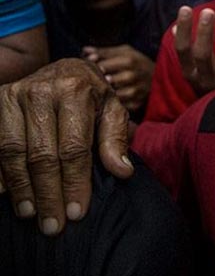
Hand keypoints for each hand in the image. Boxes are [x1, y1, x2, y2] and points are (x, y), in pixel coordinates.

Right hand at [0, 59, 131, 234]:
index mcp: (75, 91)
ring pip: (12, 152)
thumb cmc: (93, 96)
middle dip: (48, 194)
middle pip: (42, 154)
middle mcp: (41, 91)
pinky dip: (0, 173)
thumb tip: (122, 172)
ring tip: (30, 214)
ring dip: (21, 188)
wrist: (64, 69)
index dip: (75, 182)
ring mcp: (13, 95)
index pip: (74, 147)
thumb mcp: (113, 110)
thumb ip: (116, 140)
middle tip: (53, 225)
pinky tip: (7, 195)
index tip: (76, 212)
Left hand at [82, 45, 154, 112]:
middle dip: (99, 81)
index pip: (105, 64)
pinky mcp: (137, 104)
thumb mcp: (126, 52)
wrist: (161, 78)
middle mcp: (134, 76)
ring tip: (101, 90)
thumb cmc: (138, 63)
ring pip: (114, 95)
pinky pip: (120, 106)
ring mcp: (137, 91)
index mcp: (130, 60)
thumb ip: (104, 52)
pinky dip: (113, 103)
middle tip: (93, 81)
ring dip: (105, 93)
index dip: (93, 67)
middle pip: (109, 80)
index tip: (87, 68)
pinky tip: (109, 99)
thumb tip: (84, 51)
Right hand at [173, 6, 214, 94]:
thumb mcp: (194, 68)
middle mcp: (203, 80)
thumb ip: (187, 49)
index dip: (184, 29)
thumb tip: (175, 27)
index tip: (185, 8)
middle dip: (204, 33)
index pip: (182, 49)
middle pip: (201, 55)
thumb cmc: (208, 81)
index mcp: (190, 72)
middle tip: (208, 11)